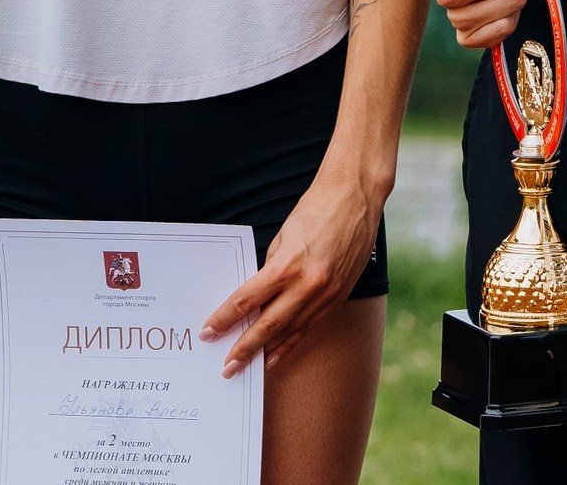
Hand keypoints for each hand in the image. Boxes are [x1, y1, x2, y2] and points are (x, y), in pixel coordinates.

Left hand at [201, 169, 381, 377]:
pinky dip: (291, 342)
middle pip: (268, 324)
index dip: (225, 319)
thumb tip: (257, 298)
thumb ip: (271, 270)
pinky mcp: (339, 296)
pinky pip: (309, 325)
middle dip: (244, 348)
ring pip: (290, 331)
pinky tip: (276, 356)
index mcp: (288, 264)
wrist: (357, 197)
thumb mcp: (283, 238)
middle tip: (226, 367)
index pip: (248, 300)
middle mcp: (308, 283)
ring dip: (266, 351)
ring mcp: (326, 292)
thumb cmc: (316, 209)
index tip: (209, 331)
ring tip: (247, 368)